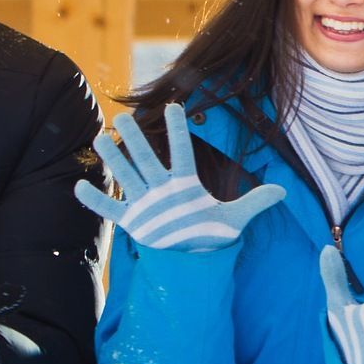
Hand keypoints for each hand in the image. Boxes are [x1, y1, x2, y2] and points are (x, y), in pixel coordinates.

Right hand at [75, 104, 284, 251]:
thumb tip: (285, 191)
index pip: (182, 153)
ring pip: (126, 176)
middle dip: (138, 139)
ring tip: (100, 138)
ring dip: (113, 160)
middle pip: (148, 159)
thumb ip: (255, 202)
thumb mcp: (234, 219)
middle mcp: (161, 188)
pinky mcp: (131, 220)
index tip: (177, 107)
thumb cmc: (208, 232)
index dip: (179, 133)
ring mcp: (144, 202)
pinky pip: (110, 208)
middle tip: (126, 115)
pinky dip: (94, 200)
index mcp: (186, 184)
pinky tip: (78, 186)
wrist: (189, 255)